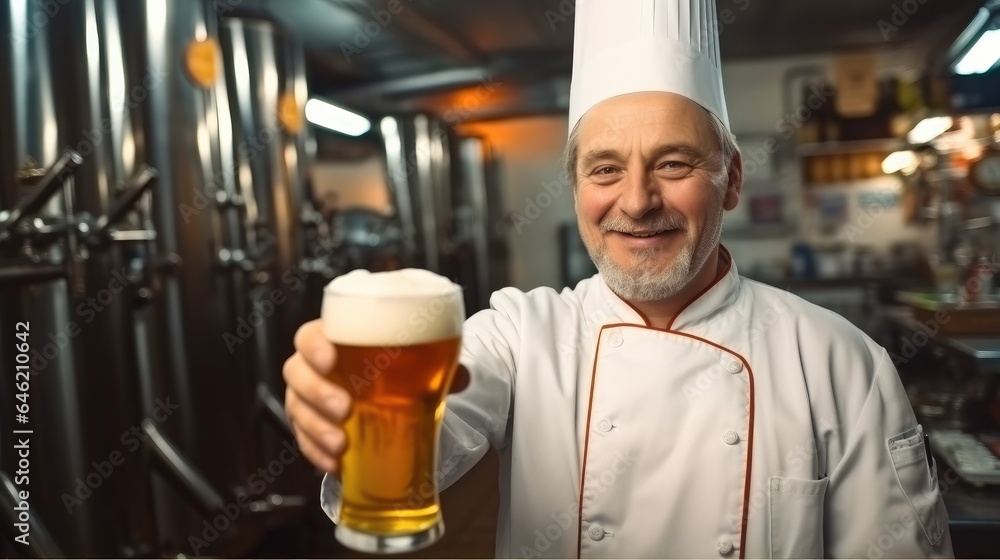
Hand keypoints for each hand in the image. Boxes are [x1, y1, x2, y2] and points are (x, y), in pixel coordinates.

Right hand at [283, 319, 469, 473]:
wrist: (393, 392)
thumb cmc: (395, 366)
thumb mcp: (418, 360)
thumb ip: (438, 363)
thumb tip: (462, 377)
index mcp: (335, 340)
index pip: (309, 335)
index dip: (312, 345)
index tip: (329, 357)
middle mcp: (315, 368)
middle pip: (296, 373)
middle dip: (315, 392)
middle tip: (343, 408)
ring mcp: (309, 398)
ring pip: (296, 409)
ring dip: (315, 428)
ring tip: (341, 444)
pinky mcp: (312, 427)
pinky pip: (304, 441)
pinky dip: (317, 453)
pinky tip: (335, 464)